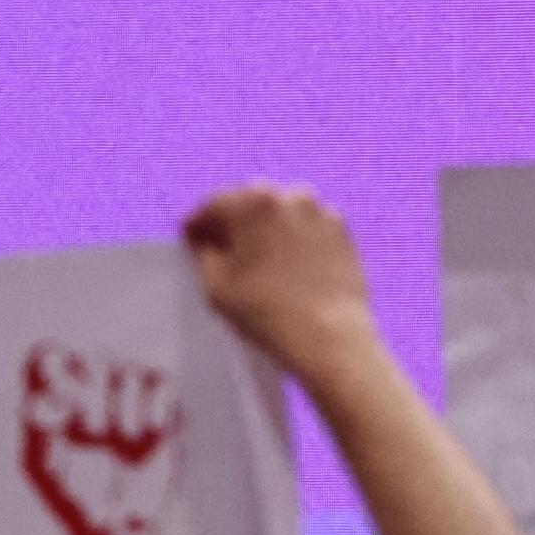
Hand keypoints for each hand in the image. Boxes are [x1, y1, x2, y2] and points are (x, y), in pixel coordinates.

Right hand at [181, 184, 375, 371]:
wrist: (329, 338)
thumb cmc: (267, 313)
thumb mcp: (215, 283)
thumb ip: (201, 251)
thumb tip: (205, 241)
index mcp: (253, 201)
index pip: (213, 206)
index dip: (197, 224)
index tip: (191, 236)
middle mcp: (290, 196)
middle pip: (250, 203)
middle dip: (234, 222)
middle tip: (222, 248)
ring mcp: (321, 213)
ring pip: (282, 213)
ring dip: (266, 228)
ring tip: (256, 259)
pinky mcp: (343, 235)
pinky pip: (308, 229)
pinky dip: (295, 239)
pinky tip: (288, 265)